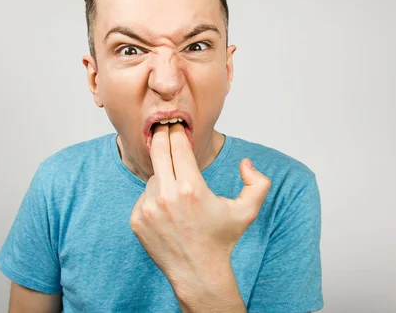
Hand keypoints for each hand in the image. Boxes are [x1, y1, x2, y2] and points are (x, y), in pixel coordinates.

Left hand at [129, 123, 271, 293]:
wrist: (198, 272)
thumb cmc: (222, 239)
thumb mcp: (248, 211)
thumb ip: (257, 183)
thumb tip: (245, 163)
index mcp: (192, 188)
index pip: (178, 146)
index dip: (177, 132)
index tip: (176, 124)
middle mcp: (167, 196)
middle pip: (158, 151)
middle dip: (161, 136)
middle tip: (163, 127)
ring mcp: (148, 208)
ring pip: (153, 177)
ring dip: (164, 178)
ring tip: (179, 197)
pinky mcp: (137, 219)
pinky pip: (144, 196)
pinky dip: (154, 197)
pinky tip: (168, 211)